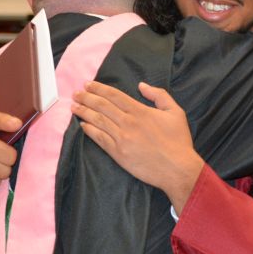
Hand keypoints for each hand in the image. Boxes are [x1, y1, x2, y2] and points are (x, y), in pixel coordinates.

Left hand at [72, 81, 204, 212]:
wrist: (177, 169)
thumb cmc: (178, 141)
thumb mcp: (175, 112)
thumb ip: (159, 95)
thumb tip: (141, 85)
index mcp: (140, 111)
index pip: (114, 95)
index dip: (99, 88)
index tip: (88, 85)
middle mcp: (128, 123)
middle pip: (102, 106)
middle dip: (86, 98)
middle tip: (76, 93)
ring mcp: (121, 139)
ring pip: (97, 121)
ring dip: (84, 112)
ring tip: (74, 106)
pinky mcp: (118, 154)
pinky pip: (99, 139)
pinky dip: (89, 131)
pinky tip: (82, 125)